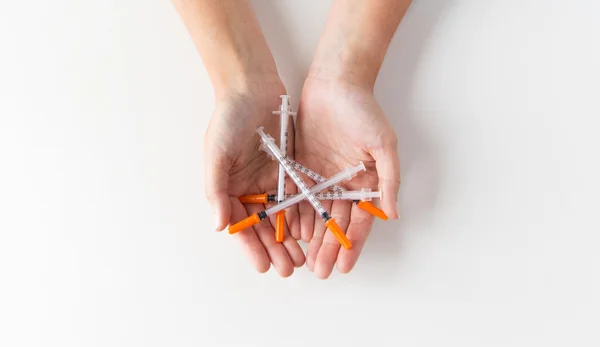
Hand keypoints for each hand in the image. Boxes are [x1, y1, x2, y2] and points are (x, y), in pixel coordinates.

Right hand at [206, 80, 304, 275]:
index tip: (262, 267)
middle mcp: (250, 188)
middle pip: (263, 226)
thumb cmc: (228, 119)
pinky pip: (298, 196)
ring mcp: (270, 180)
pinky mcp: (290, 170)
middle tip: (289, 268)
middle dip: (274, 249)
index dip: (251, 248)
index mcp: (229, 188)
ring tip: (302, 258)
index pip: (241, 225)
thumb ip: (216, 190)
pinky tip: (312, 231)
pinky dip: (303, 214)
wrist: (252, 86)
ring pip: (282, 216)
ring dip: (290, 238)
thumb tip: (219, 226)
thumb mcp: (216, 153)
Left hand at [295, 77, 400, 278]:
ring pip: (315, 214)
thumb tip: (393, 214)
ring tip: (303, 259)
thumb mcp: (383, 145)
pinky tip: (289, 233)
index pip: (359, 221)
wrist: (335, 83)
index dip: (352, 245)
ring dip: (310, 237)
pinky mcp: (301, 167)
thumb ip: (388, 180)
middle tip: (320, 271)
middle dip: (328, 248)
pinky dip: (293, 214)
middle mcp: (343, 184)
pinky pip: (296, 196)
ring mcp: (321, 177)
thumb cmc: (363, 111)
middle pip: (335, 223)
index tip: (344, 266)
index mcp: (365, 183)